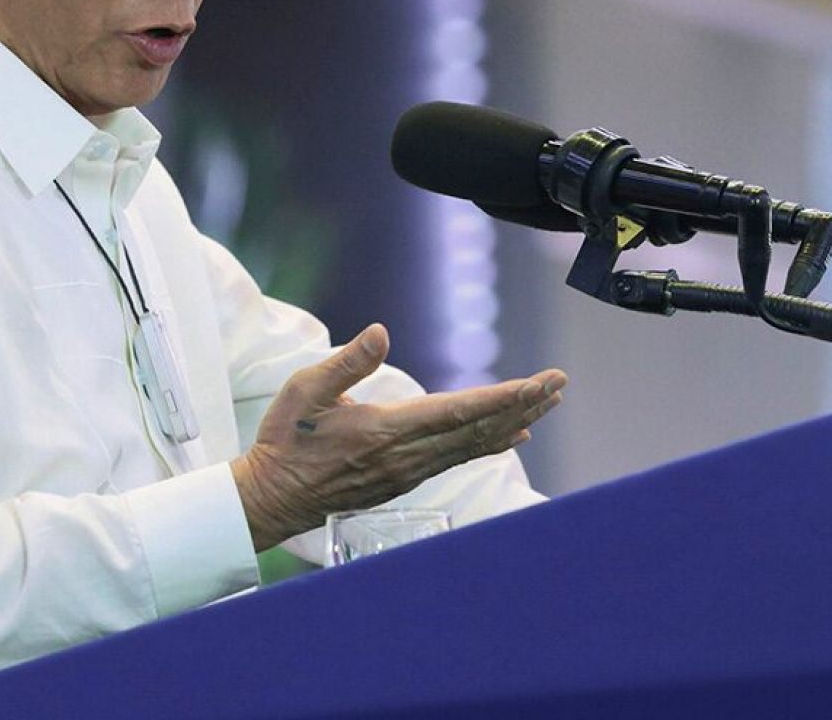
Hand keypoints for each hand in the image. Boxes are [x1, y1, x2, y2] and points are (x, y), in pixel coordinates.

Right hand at [230, 324, 565, 552]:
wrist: (272, 499)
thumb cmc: (285, 440)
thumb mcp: (305, 390)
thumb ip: (348, 363)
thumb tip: (382, 332)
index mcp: (386, 431)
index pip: (457, 412)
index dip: (500, 398)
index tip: (536, 384)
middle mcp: (406, 456)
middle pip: (477, 429)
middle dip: (522, 405)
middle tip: (559, 383)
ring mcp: (409, 472)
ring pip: (473, 445)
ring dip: (514, 421)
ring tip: (547, 402)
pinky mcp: (405, 479)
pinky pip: (459, 458)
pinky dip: (491, 443)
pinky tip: (513, 435)